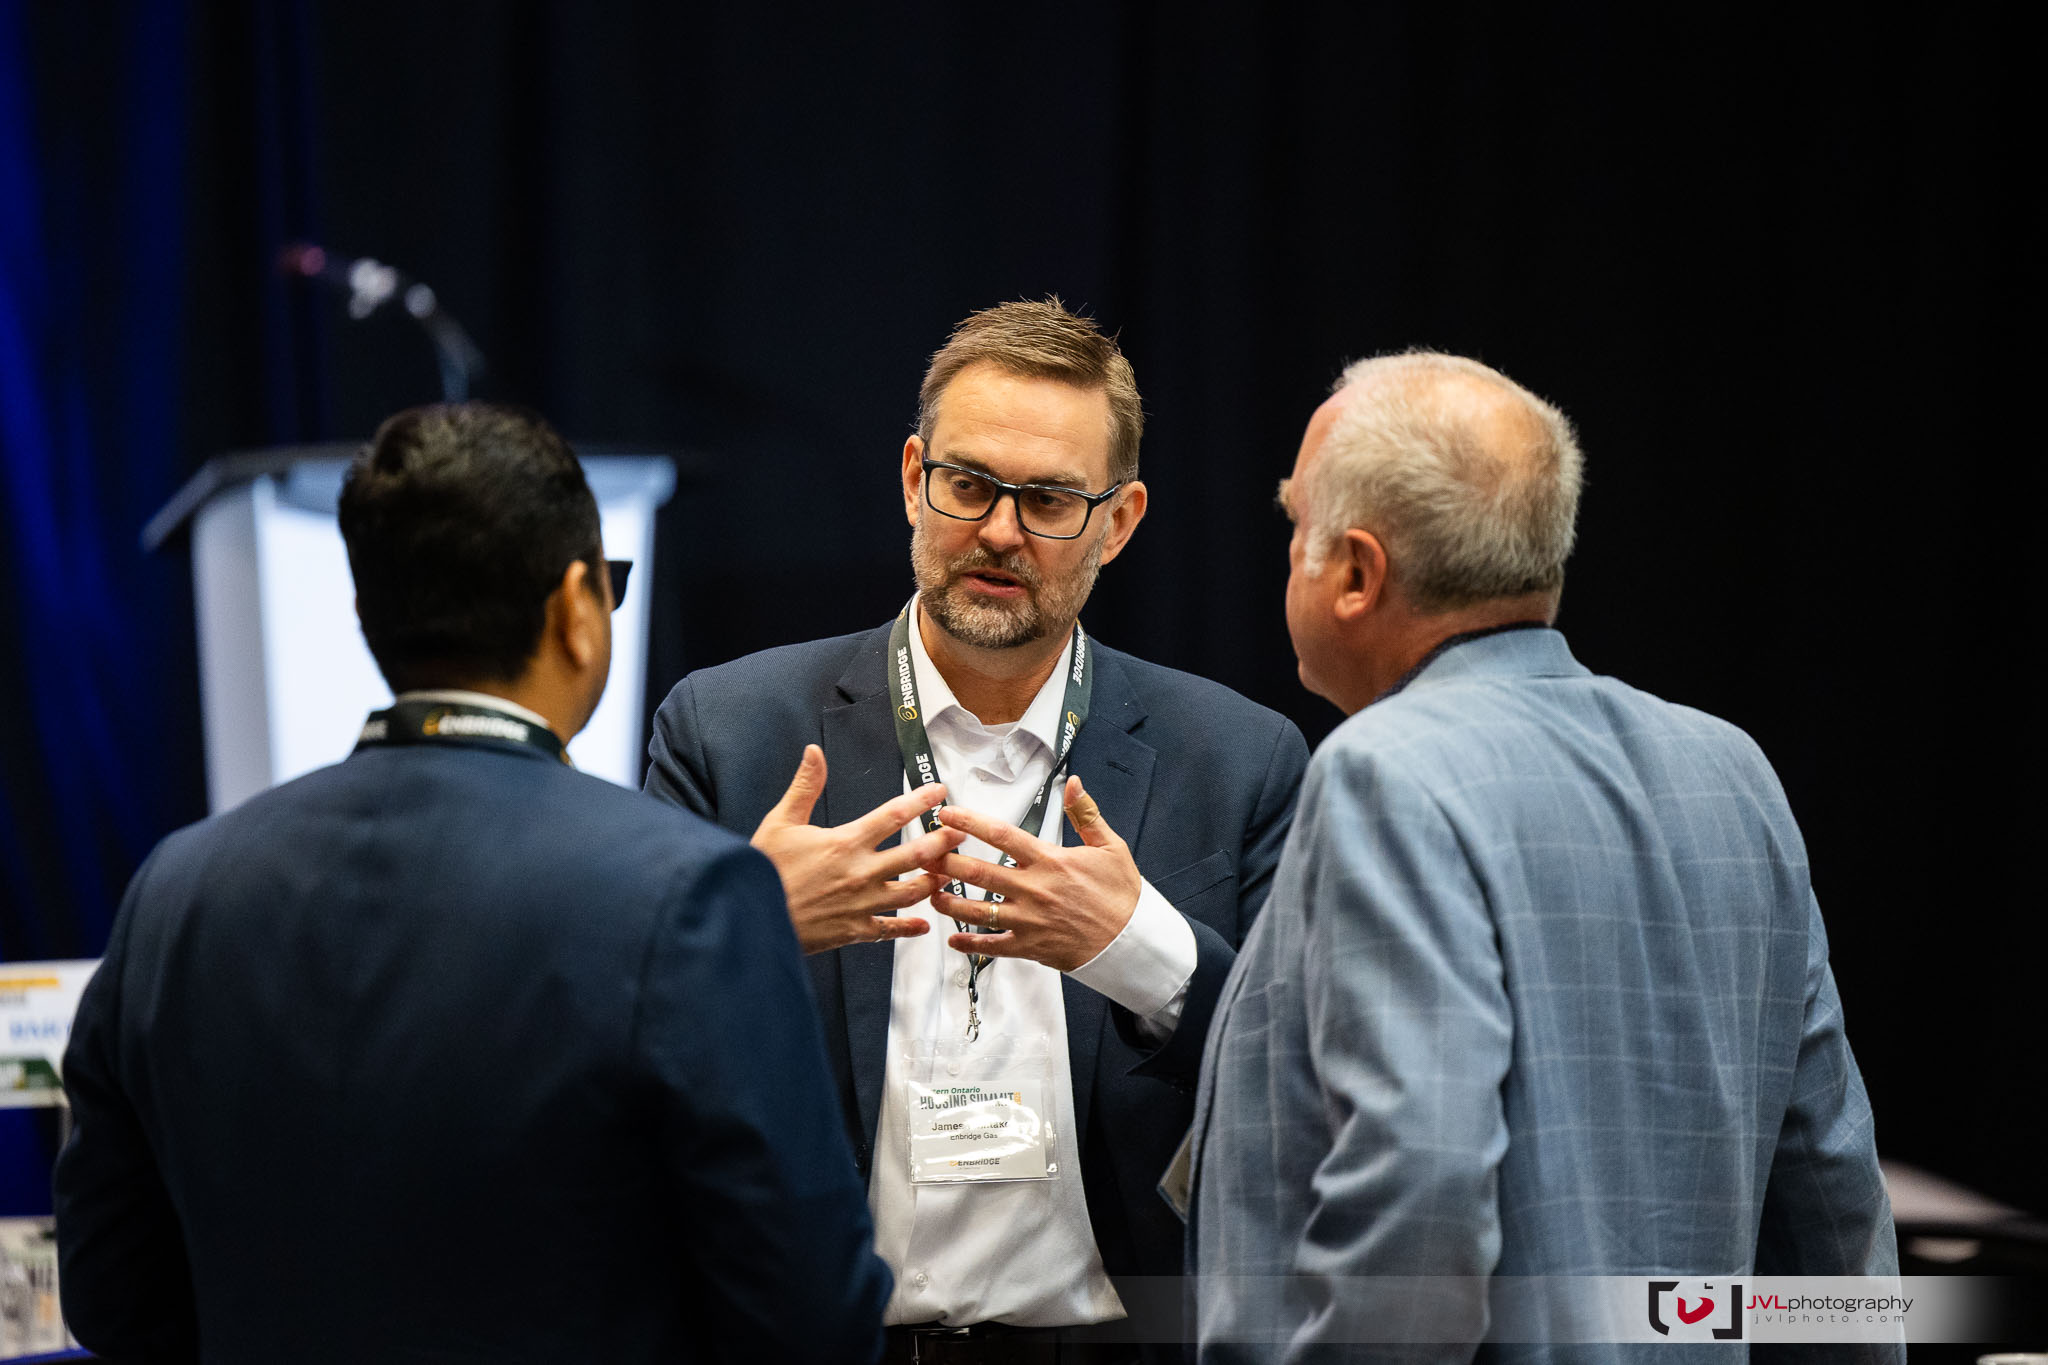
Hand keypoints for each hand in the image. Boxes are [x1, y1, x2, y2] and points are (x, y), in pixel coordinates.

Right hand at [750, 745, 964, 953]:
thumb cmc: (763, 870)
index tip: (941, 792)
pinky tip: (924, 924)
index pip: (893, 815)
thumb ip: (805, 787)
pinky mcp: (854, 930)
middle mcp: (860, 873)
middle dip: (944, 842)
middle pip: (916, 854)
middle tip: (961, 834)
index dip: (921, 801)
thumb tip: (814, 752)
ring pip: (912, 893)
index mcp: (845, 842)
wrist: (750, 920)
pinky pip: (890, 929)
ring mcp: (861, 904)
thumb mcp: (780, 822)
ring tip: (948, 873)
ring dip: (934, 882)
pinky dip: (909, 927)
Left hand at [929, 775, 1140, 971]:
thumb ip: (1085, 814)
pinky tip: (952, 939)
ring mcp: (1029, 920)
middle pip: (979, 873)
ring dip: (949, 902)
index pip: (1002, 836)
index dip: (970, 823)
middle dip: (947, 862)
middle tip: (923, 853)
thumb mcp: (1110, 846)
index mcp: (1050, 860)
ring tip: (928, 892)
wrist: (1131, 941)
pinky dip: (970, 943)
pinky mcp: (1030, 946)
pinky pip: (993, 946)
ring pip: (978, 910)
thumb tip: (1072, 782)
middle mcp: (1034, 889)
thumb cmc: (1121, 892)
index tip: (946, 814)